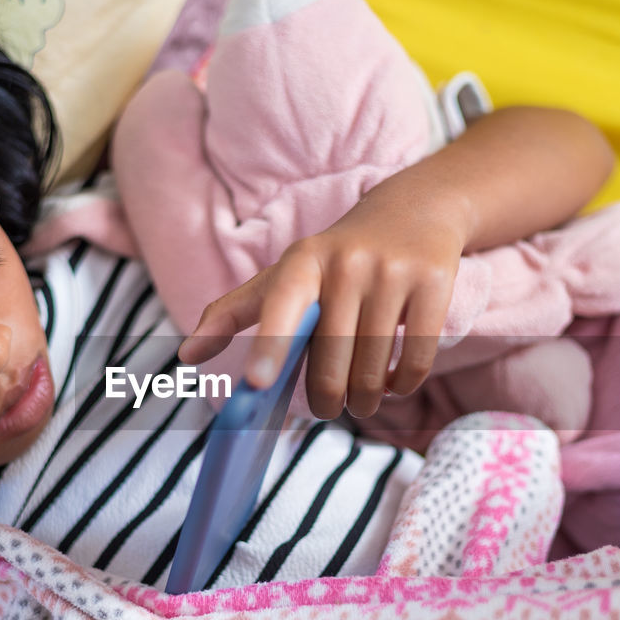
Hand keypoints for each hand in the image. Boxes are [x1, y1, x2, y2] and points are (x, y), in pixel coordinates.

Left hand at [177, 197, 464, 419]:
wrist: (415, 210)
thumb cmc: (336, 257)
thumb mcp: (283, 274)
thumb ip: (231, 314)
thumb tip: (186, 358)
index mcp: (302, 261)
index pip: (281, 305)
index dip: (268, 346)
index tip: (255, 384)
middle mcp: (347, 262)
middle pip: (331, 361)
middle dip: (327, 400)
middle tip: (328, 409)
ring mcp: (393, 271)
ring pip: (373, 368)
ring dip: (365, 401)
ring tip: (361, 402)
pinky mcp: (433, 282)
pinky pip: (415, 359)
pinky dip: (402, 385)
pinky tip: (393, 383)